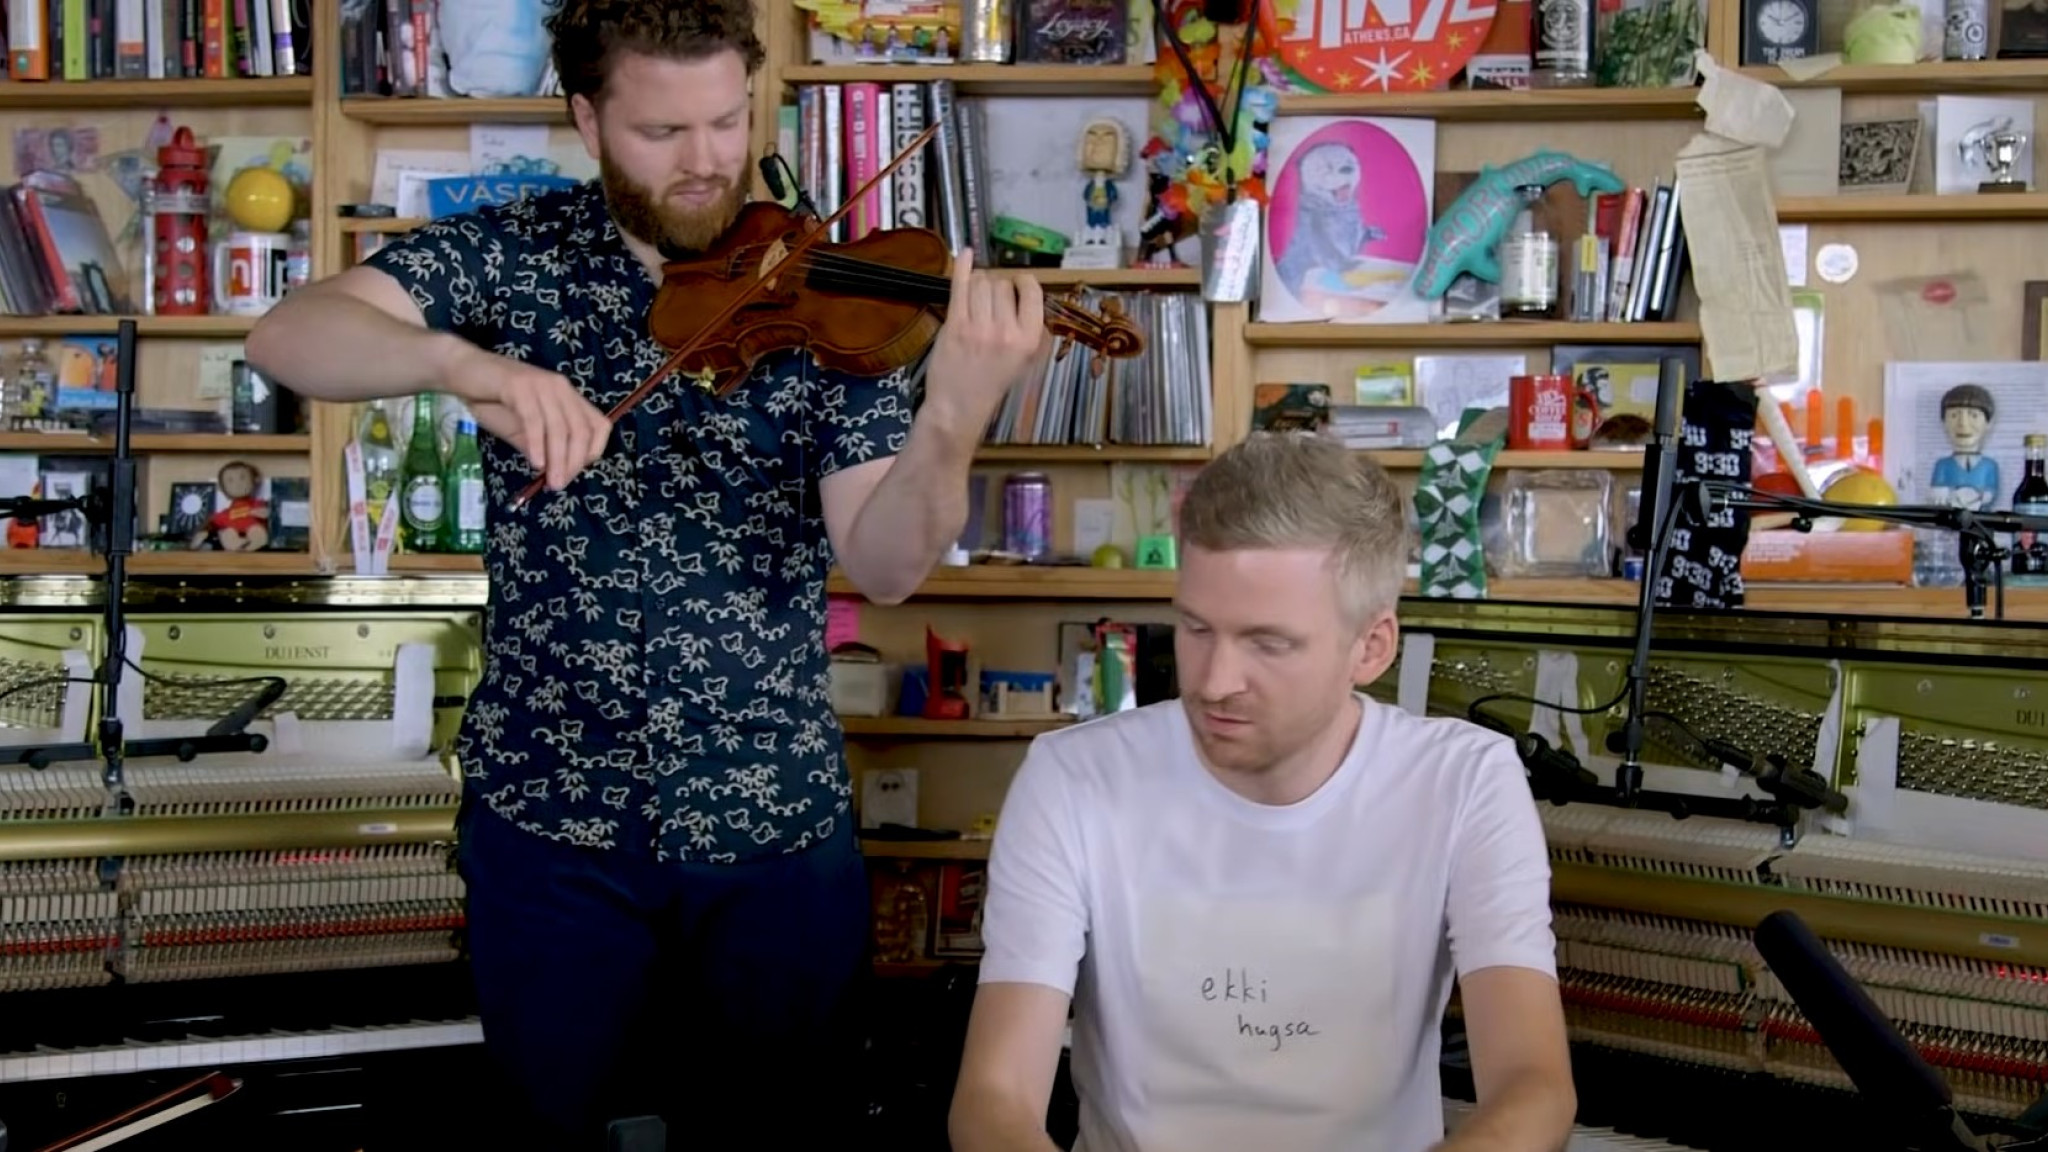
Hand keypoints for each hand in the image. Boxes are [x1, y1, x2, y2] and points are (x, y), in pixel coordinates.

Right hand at [440, 341, 611, 490]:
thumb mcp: (521, 431)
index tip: (575, 473)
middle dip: (574, 462)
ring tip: (551, 482)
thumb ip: (540, 448)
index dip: (592, 452)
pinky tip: (536, 463)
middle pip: (581, 430)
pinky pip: (534, 420)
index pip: (599, 425)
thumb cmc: (492, 401)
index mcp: (568, 396)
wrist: (461, 372)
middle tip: (559, 485)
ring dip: (558, 459)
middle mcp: (561, 388)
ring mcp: (541, 384)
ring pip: (560, 427)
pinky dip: (538, 444)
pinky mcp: (520, 385)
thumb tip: (555, 473)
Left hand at [922, 247, 1052, 439]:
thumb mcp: (1022, 359)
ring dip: (977, 285)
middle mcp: (1007, 331)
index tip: (1015, 286)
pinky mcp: (955, 325)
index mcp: (1029, 339)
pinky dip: (961, 266)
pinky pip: (960, 286)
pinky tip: (964, 254)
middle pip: (1002, 284)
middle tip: (987, 306)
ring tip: (974, 303)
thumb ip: (1025, 325)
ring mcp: (979, 327)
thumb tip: (1021, 289)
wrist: (959, 407)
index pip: (1031, 291)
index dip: (1022, 283)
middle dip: (995, 288)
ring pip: (981, 283)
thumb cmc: (991, 382)